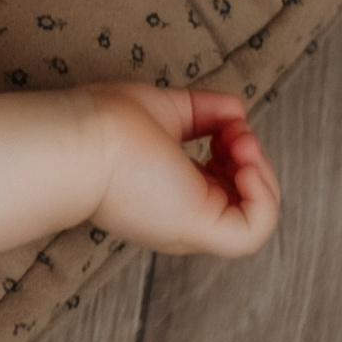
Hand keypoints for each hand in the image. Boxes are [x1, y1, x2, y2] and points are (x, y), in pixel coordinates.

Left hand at [0, 83, 278, 262]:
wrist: (78, 142)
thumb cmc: (104, 125)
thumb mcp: (168, 111)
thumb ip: (204, 111)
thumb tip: (239, 110)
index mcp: (170, 193)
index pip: (225, 183)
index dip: (238, 151)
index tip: (225, 122)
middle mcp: (181, 215)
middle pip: (243, 199)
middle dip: (253, 159)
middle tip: (234, 132)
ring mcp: (190, 225)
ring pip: (254, 218)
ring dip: (263, 175)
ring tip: (241, 144)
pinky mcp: (197, 227)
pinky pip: (252, 231)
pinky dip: (263, 197)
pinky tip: (246, 163)